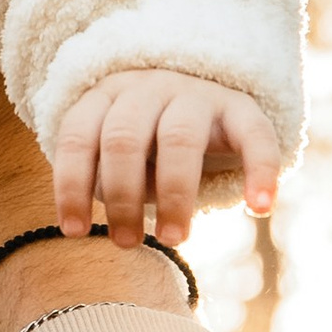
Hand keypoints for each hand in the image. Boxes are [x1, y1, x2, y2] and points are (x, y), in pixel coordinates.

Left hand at [53, 70, 280, 248]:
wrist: (205, 98)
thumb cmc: (148, 143)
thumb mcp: (118, 157)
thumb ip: (109, 179)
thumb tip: (109, 221)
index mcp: (106, 97)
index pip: (78, 137)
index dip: (71, 186)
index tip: (73, 232)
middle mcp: (148, 88)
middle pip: (124, 138)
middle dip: (122, 197)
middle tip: (126, 242)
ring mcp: (196, 93)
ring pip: (179, 139)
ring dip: (174, 196)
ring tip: (173, 240)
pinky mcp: (241, 106)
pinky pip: (253, 136)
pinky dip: (259, 172)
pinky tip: (259, 208)